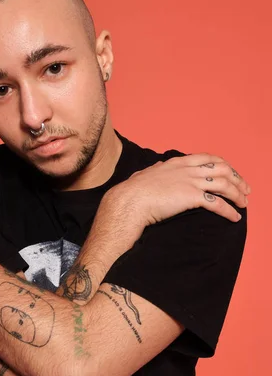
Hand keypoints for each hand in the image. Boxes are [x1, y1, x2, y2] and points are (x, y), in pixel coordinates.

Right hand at [92, 153, 249, 259]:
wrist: (129, 200)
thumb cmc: (133, 191)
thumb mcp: (146, 174)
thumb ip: (155, 169)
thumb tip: (156, 167)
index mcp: (177, 162)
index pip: (208, 158)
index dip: (224, 165)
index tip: (231, 173)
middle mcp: (187, 169)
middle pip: (222, 169)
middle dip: (237, 179)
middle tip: (245, 190)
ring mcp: (190, 181)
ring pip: (224, 184)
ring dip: (237, 195)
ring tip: (243, 205)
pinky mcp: (191, 197)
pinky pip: (217, 203)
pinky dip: (229, 210)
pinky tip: (234, 217)